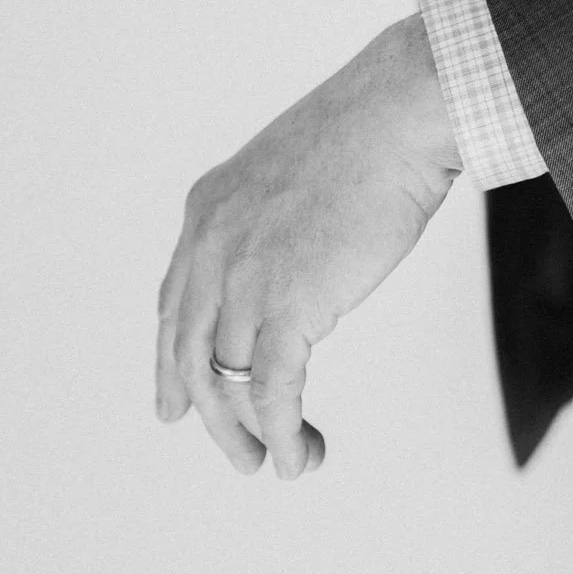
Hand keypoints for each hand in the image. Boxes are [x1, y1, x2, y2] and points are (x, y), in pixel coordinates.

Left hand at [156, 14, 460, 479]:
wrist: (400, 112)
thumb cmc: (371, 129)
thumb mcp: (292, 170)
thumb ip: (274, 219)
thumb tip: (296, 259)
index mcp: (208, 210)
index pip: (174, 306)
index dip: (172, 363)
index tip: (176, 407)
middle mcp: (212, 246)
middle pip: (189, 354)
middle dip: (208, 414)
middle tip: (237, 453)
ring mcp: (246, 277)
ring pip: (228, 383)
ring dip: (251, 435)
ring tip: (282, 461)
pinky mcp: (289, 307)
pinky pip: (272, 394)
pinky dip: (281, 434)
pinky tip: (299, 456)